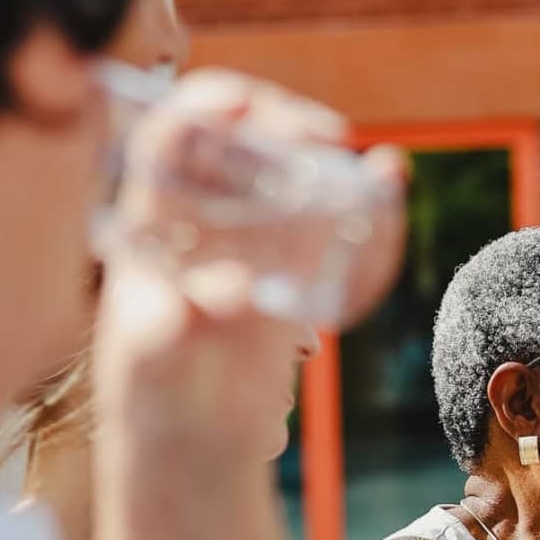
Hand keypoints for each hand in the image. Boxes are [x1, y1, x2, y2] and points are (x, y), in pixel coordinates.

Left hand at [98, 73, 404, 461]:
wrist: (195, 436)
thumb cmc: (152, 393)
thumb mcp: (152, 364)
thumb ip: (175, 329)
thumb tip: (229, 292)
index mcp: (152, 218)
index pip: (173, 138)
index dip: (204, 108)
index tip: (242, 103)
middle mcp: (204, 215)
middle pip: (243, 140)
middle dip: (284, 126)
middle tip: (325, 140)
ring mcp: (255, 236)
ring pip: (294, 173)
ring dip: (333, 159)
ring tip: (376, 171)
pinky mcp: (298, 266)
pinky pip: (334, 220)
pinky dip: (364, 199)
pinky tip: (387, 189)